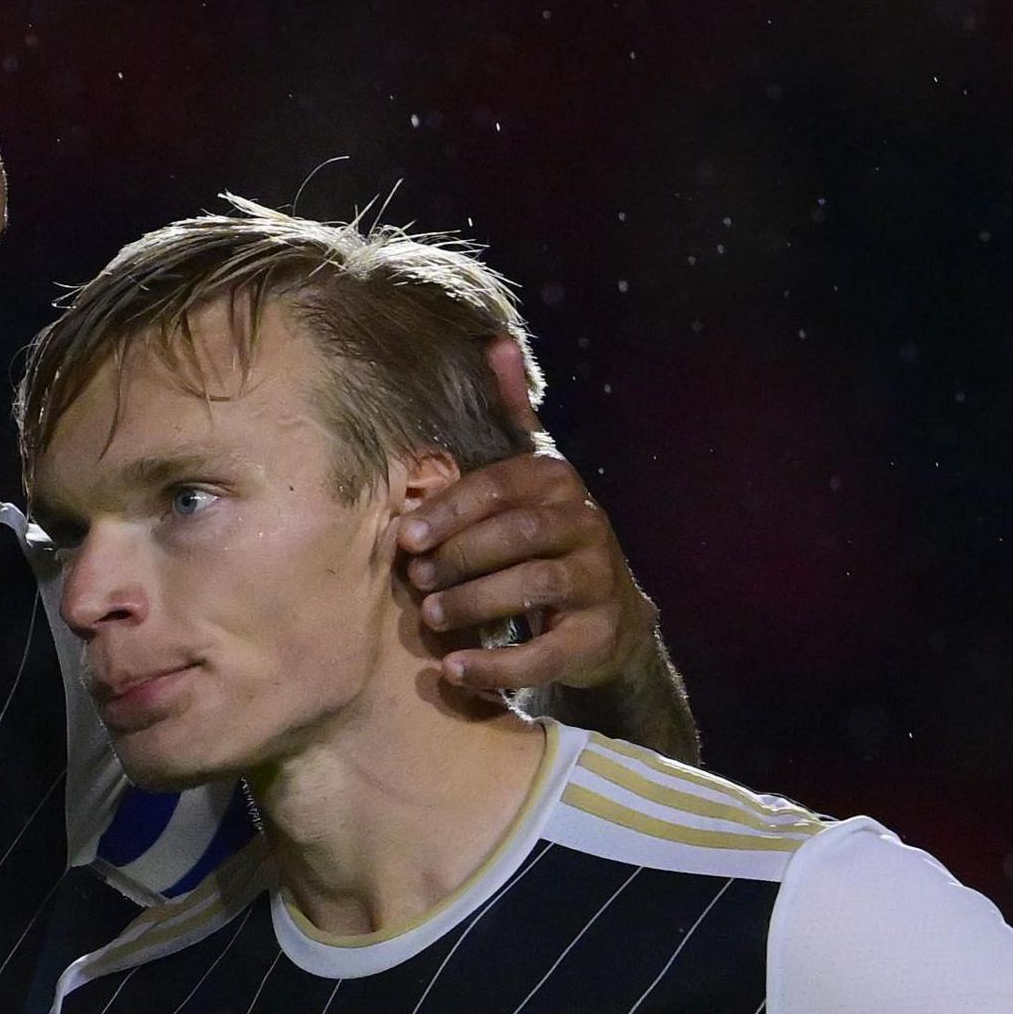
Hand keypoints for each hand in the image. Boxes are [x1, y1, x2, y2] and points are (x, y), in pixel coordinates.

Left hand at [396, 342, 658, 694]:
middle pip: (519, 534)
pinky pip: (546, 653)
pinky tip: (457, 671)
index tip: (406, 538)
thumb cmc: (540, 541)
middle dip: (461, 556)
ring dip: (476, 603)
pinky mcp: (598, 636)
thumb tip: (496, 342)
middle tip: (417, 580)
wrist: (606, 618)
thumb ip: (509, 419)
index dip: (451, 511)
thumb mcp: (525, 481)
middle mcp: (587, 524)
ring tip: (433, 618)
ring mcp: (598, 582)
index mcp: (557, 481)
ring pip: (535, 587)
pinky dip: (498, 666)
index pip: (501, 486)